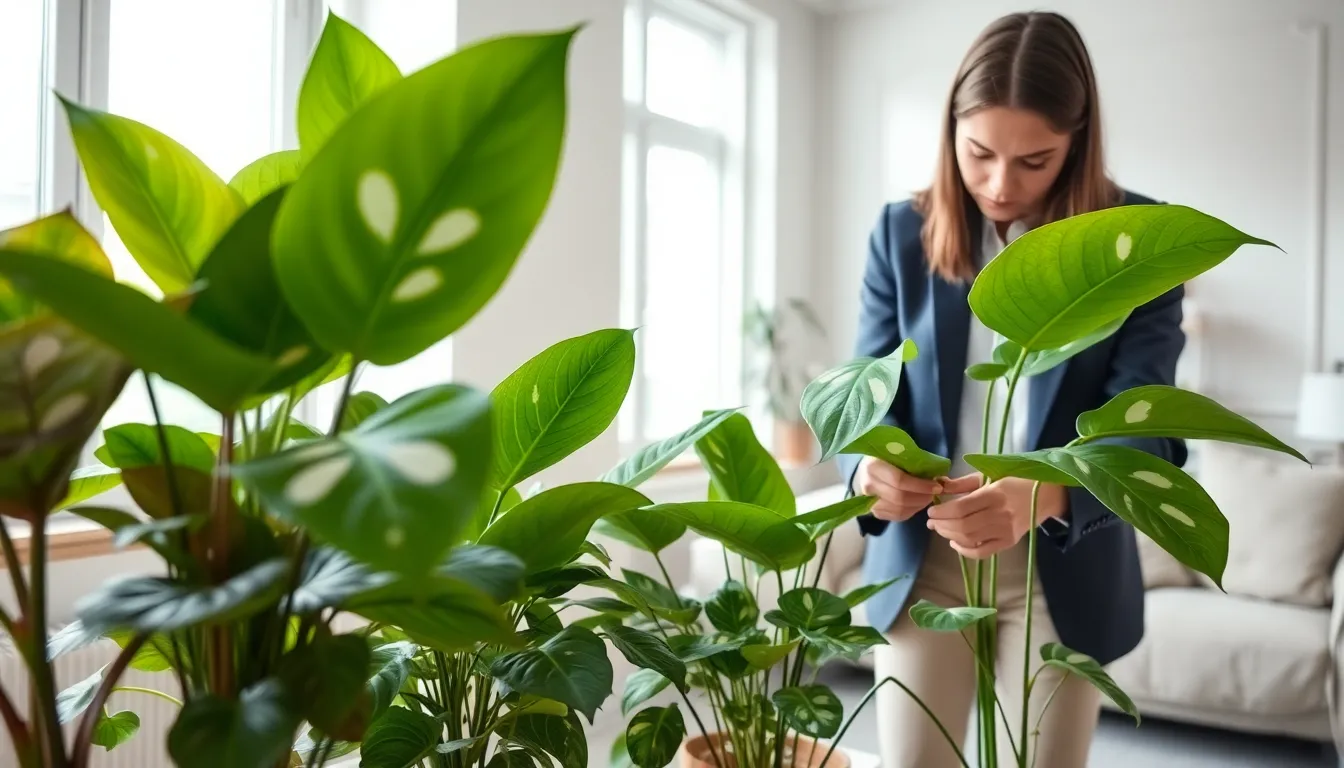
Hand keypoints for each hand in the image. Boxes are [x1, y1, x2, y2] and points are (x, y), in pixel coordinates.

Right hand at [853, 457, 943, 522]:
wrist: (867, 468)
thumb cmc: (886, 457)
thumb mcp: (898, 452)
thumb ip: (916, 463)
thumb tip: (940, 478)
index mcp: (873, 466)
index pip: (899, 480)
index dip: (920, 486)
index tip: (937, 486)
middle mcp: (868, 485)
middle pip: (900, 498)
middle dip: (922, 497)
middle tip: (935, 493)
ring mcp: (870, 501)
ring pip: (900, 509)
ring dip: (919, 505)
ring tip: (928, 497)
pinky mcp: (875, 512)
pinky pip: (897, 516)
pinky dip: (912, 511)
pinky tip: (918, 503)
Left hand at [925, 475, 1067, 558]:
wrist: (1044, 496)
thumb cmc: (1014, 482)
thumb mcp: (989, 475)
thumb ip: (963, 483)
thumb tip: (939, 486)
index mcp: (994, 494)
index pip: (961, 508)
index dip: (942, 512)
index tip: (931, 511)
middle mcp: (1001, 514)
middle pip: (963, 525)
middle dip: (942, 525)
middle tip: (931, 522)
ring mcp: (1006, 531)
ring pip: (970, 539)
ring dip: (950, 536)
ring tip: (940, 529)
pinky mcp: (1009, 543)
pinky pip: (983, 553)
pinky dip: (965, 551)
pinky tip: (955, 543)